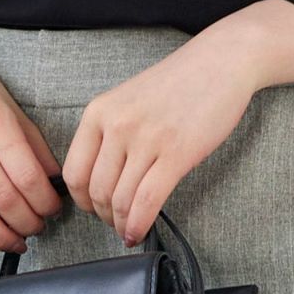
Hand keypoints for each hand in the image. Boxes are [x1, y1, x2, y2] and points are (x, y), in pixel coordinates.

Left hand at [61, 34, 255, 246]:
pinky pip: (146, 202)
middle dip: (104, 216)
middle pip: (96, 191)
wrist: (220, 61)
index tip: (93, 208)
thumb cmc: (178, 82)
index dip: (81, 200)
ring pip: (119, 200)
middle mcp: (117, 124)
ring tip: (129, 229)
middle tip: (115, 222)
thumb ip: (109, 132)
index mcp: (99, 111)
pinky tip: (140, 232)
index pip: (74, 172)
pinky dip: (139, 225)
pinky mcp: (176, 153)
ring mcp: (146, 139)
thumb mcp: (128, 100)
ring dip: (122, 224)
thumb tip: (98, 179)